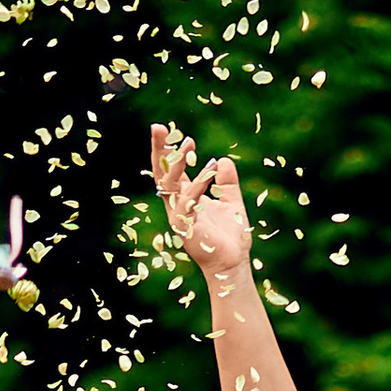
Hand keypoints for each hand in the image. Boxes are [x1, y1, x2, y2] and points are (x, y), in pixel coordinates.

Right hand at [149, 127, 252, 288]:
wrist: (233, 263)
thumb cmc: (231, 237)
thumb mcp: (231, 203)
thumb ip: (227, 183)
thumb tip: (223, 160)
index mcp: (184, 199)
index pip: (170, 171)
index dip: (167, 151)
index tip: (166, 129)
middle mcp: (177, 206)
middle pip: (161, 174)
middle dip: (158, 150)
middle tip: (157, 127)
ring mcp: (179, 217)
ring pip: (170, 185)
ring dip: (176, 163)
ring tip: (188, 143)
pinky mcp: (186, 227)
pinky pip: (189, 201)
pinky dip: (199, 184)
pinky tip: (211, 169)